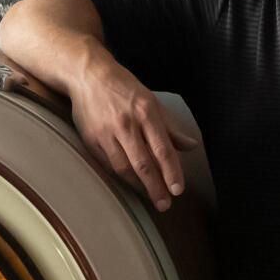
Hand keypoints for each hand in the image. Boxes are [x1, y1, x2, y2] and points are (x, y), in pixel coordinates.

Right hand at [68, 54, 200, 210]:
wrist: (88, 75)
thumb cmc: (123, 88)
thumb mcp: (152, 100)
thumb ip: (171, 127)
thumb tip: (191, 146)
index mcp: (146, 111)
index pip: (163, 149)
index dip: (171, 172)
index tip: (178, 190)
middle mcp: (126, 123)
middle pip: (144, 163)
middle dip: (155, 187)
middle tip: (165, 204)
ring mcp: (106, 132)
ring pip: (124, 167)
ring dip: (138, 186)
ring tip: (151, 197)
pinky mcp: (91, 139)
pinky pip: (108, 164)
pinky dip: (121, 176)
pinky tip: (131, 184)